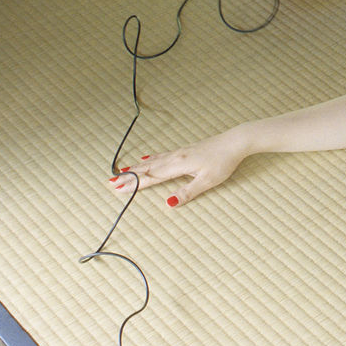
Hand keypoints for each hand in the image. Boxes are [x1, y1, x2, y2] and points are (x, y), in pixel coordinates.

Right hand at [105, 130, 249, 207]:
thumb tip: (168, 203)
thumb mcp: (207, 181)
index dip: (134, 184)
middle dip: (129, 176)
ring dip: (136, 167)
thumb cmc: (223, 161)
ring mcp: (179, 153)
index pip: (151, 177)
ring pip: (153, 161)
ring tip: (122, 171)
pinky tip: (147, 159)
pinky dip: (150, 159)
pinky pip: (161, 156)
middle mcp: (175, 157)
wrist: (234, 141)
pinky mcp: (185, 150)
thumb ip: (187, 192)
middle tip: (110, 182)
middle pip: (147, 168)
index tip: (117, 188)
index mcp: (178, 165)